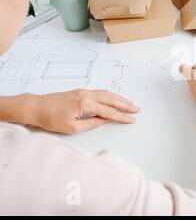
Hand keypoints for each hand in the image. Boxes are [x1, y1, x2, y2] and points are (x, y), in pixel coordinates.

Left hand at [21, 90, 138, 134]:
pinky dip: (111, 95)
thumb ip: (92, 123)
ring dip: (119, 98)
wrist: (36, 107)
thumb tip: (105, 120)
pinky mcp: (80, 91)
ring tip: (130, 103)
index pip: (109, 112)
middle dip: (125, 104)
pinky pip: (100, 92)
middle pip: (111, 99)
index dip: (122, 116)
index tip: (132, 119)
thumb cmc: (50, 118)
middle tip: (136, 109)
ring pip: (107, 94)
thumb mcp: (73, 128)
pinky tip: (115, 98)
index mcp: (85, 104)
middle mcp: (86, 94)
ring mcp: (83, 91)